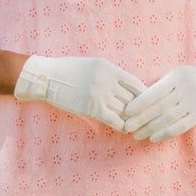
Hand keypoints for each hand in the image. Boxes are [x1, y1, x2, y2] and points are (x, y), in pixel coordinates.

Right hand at [12, 55, 145, 130]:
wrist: (46, 78)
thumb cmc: (69, 71)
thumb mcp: (94, 65)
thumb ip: (112, 74)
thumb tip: (129, 87)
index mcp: (110, 68)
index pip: (136, 84)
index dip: (145, 95)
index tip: (149, 103)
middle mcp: (108, 80)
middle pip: (133, 98)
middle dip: (140, 110)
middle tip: (149, 119)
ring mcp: (100, 94)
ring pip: (125, 110)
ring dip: (132, 119)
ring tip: (139, 127)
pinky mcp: (92, 108)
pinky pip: (114, 119)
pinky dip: (122, 126)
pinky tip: (125, 130)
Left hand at [120, 62, 195, 143]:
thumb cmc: (191, 78)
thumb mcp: (178, 74)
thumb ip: (161, 85)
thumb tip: (137, 100)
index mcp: (177, 77)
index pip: (155, 92)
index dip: (139, 103)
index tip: (126, 112)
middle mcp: (186, 90)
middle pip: (160, 107)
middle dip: (141, 119)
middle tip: (126, 127)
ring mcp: (194, 103)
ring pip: (168, 119)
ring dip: (150, 129)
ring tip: (136, 135)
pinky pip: (180, 126)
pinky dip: (165, 133)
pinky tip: (153, 138)